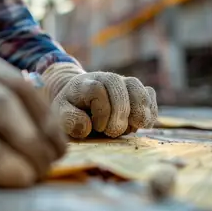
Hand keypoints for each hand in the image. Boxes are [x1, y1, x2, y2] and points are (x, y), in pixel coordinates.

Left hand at [42, 63, 158, 138]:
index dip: (101, 111)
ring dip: (138, 110)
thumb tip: (86, 127)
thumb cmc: (71, 109)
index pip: (96, 89)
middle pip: (118, 85)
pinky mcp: (135, 90)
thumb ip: (68, 120)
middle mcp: (104, 78)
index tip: (97, 127)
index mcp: (83, 84)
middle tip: (113, 132)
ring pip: (136, 87)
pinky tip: (144, 125)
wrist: (79, 100)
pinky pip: (149, 94)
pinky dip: (150, 110)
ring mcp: (121, 82)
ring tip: (134, 127)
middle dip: (119, 112)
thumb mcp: (61, 115)